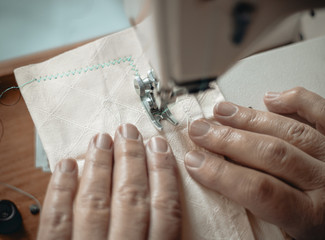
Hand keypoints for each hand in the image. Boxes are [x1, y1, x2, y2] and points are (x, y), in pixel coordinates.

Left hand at [38, 124, 180, 239]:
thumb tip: (173, 207)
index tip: (159, 146)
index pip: (164, 210)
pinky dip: (61, 190)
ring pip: (95, 204)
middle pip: (131, 199)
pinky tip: (68, 165)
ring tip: (102, 140)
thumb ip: (166, 237)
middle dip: (131, 160)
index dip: (163, 174)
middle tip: (129, 132)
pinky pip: (56, 222)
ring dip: (100, 167)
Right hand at [185, 87, 324, 238]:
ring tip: (222, 112)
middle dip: (227, 140)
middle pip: (270, 154)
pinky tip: (272, 98)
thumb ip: (267, 221)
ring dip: (250, 119)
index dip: (221, 173)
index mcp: (319, 219)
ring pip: (291, 130)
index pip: (259, 190)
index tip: (195, 161)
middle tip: (200, 130)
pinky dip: (297, 100)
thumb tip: (225, 193)